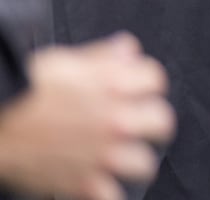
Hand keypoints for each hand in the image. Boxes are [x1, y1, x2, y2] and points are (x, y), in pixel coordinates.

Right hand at [0, 33, 174, 199]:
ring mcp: (103, 153)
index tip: (139, 90)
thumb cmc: (22, 90)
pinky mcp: (84, 183)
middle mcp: (115, 119)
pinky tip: (103, 186)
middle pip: (161, 121)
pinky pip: (113, 197)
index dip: (146, 83)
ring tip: (127, 158)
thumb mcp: (64, 60)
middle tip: (142, 125)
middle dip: (152, 122)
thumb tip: (127, 50)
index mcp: (113, 85)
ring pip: (145, 162)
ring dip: (136, 160)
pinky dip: (108, 194)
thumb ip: (102, 56)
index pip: (155, 80)